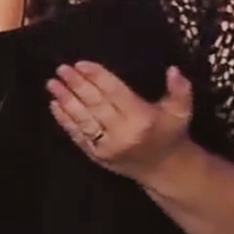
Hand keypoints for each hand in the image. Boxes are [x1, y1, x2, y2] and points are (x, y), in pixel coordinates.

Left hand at [46, 62, 193, 183]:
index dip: (98, 77)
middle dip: (77, 86)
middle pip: (95, 105)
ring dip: (65, 102)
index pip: (115, 93)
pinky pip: (78, 136)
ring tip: (52, 84)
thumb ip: (180, 90)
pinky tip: (55, 105)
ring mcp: (107, 147)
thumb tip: (173, 69)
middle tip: (61, 69)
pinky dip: (65, 121)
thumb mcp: (181, 111)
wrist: (164, 170)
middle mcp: (122, 133)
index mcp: (142, 119)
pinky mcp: (97, 156)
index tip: (81, 64)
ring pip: (83, 121)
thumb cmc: (171, 134)